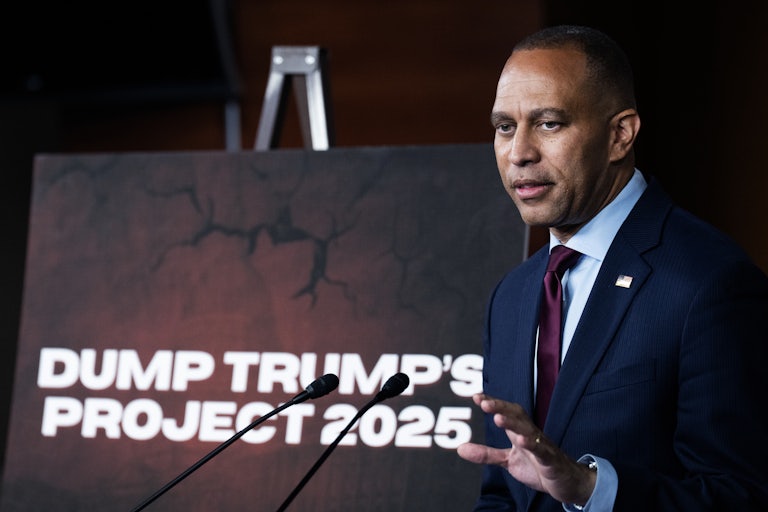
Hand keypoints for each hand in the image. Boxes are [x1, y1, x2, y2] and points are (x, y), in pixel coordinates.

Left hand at [457, 393, 595, 505]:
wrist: (566, 483)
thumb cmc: (538, 467)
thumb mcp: (507, 461)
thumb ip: (485, 454)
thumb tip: (460, 448)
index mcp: (519, 432)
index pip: (506, 413)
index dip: (493, 403)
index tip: (476, 396)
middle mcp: (530, 434)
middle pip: (516, 416)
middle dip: (500, 407)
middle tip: (484, 403)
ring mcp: (541, 446)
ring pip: (527, 430)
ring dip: (513, 423)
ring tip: (498, 418)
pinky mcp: (550, 460)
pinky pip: (541, 451)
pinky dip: (533, 445)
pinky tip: (523, 441)